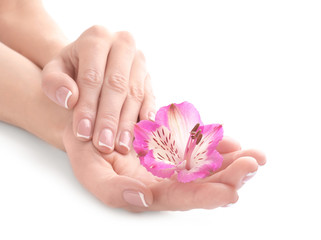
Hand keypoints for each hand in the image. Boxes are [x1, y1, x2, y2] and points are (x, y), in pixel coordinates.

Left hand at [42, 25, 154, 153]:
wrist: (92, 61)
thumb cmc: (72, 69)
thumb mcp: (55, 71)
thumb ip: (54, 82)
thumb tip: (71, 98)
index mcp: (97, 38)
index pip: (92, 76)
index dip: (88, 107)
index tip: (83, 134)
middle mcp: (123, 43)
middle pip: (116, 85)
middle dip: (109, 118)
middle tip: (104, 145)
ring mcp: (139, 59)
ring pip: (135, 93)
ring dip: (127, 122)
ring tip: (120, 146)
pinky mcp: (149, 75)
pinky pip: (150, 97)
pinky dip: (146, 116)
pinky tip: (142, 133)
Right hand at [63, 122, 265, 211]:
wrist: (89, 125)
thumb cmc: (86, 149)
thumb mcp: (88, 169)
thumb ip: (111, 190)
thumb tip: (143, 198)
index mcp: (145, 190)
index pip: (179, 197)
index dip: (205, 196)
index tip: (231, 191)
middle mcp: (162, 178)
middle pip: (200, 183)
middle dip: (229, 176)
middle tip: (253, 165)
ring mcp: (169, 159)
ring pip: (204, 164)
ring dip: (230, 160)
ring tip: (255, 155)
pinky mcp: (172, 142)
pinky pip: (197, 144)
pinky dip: (214, 143)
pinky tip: (229, 141)